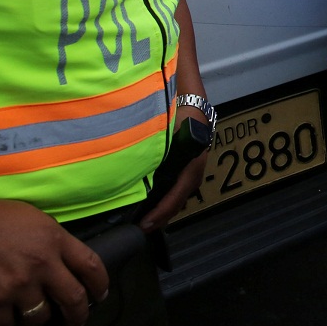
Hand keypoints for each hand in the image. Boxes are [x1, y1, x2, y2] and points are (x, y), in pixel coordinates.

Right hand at [0, 198, 109, 325]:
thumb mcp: (32, 217)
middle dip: (79, 315)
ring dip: (37, 321)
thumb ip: (51, 238)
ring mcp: (19, 285)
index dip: (100, 284)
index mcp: (55, 240)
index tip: (100, 295)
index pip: (91, 265)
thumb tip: (61, 256)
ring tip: (30, 318)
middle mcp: (43, 265)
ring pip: (41, 318)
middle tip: (76, 323)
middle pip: (74, 299)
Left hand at [137, 109, 211, 233]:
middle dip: (159, 215)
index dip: (159, 215)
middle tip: (138, 228)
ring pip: (175, 194)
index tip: (143, 226)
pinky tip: (147, 198)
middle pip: (176, 201)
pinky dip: (162, 196)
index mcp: (191, 167)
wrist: (192, 98)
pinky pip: (174, 186)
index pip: (174, 199)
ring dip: (160, 206)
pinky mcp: (185, 165)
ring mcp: (191, 169)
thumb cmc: (180, 113)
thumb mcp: (166, 130)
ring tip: (140, 216)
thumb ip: (152, 147)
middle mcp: (193, 172)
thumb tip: (133, 167)